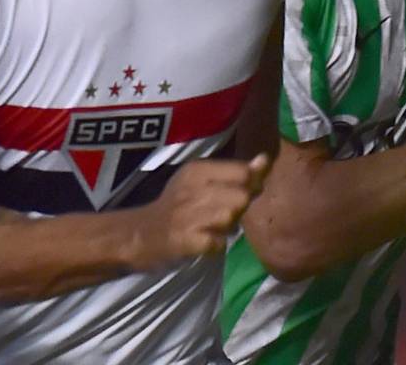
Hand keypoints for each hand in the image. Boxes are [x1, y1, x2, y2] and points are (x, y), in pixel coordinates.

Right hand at [126, 153, 271, 268]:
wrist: (140, 234)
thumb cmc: (176, 205)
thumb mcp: (200, 180)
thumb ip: (235, 171)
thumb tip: (265, 160)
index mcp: (198, 169)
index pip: (243, 172)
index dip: (250, 185)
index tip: (238, 192)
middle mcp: (194, 188)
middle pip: (242, 196)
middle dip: (238, 208)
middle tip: (221, 214)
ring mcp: (189, 214)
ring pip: (232, 218)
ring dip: (227, 227)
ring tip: (210, 227)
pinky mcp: (186, 240)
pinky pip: (219, 243)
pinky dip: (216, 246)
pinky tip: (204, 242)